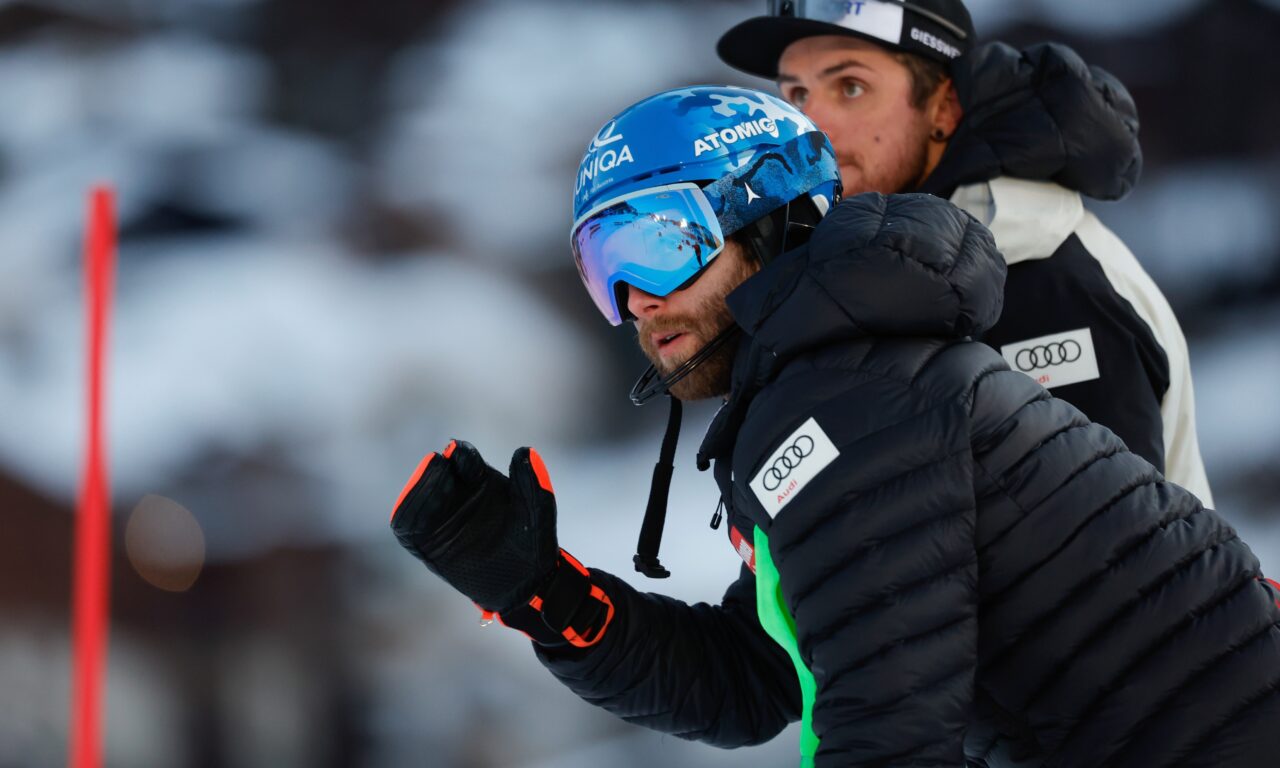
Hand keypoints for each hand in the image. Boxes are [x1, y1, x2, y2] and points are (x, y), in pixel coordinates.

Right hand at [391, 440, 559, 613]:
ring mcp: (440, 518)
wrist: (524, 584)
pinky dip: (407, 516)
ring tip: (428, 488)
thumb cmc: (532, 543)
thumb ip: (532, 483)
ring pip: (419, 498)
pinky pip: (408, 527)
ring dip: (420, 490)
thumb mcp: (536, 512)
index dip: (460, 455)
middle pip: (438, 475)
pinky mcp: (427, 543)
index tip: (459, 454)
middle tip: (437, 467)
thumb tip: (525, 450)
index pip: (464, 459)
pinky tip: (414, 513)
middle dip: (436, 470)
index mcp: (481, 481)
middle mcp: (457, 495)